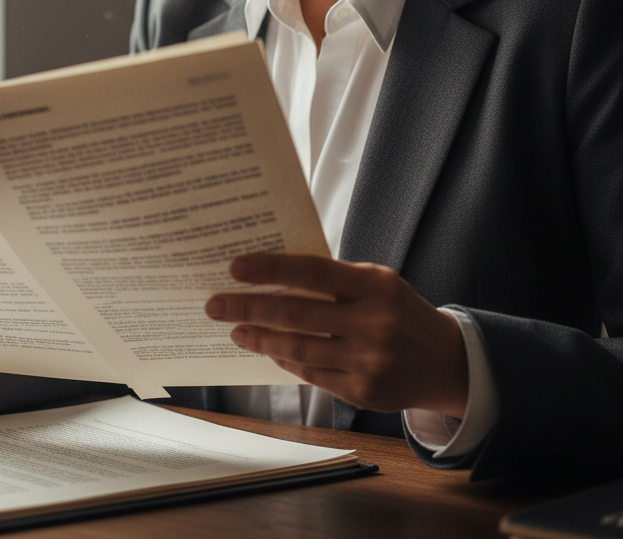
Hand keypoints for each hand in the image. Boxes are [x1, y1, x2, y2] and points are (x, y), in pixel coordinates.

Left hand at [205, 254, 467, 416]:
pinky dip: (285, 359)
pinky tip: (267, 347)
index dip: (271, 269)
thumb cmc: (397, 310)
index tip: (235, 267)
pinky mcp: (364, 392)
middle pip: (296, 314)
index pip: (312, 272)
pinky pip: (312, 374)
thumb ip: (332, 278)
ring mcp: (369, 361)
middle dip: (248, 307)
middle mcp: (373, 323)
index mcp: (375, 285)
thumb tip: (271, 272)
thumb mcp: (377, 281)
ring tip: (235, 328)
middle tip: (215, 303)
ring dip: (259, 338)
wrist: (445, 361)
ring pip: (298, 349)